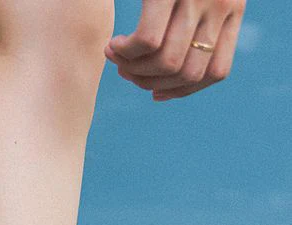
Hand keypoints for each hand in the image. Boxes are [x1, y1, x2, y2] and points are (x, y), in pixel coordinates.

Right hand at [104, 0, 245, 100]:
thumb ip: (194, 23)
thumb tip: (165, 83)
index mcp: (234, 7)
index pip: (216, 72)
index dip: (181, 91)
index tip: (155, 93)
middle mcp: (222, 3)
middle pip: (187, 73)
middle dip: (150, 83)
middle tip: (124, 72)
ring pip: (167, 63)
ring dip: (134, 70)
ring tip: (115, 57)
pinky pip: (147, 42)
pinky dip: (126, 52)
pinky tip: (113, 45)